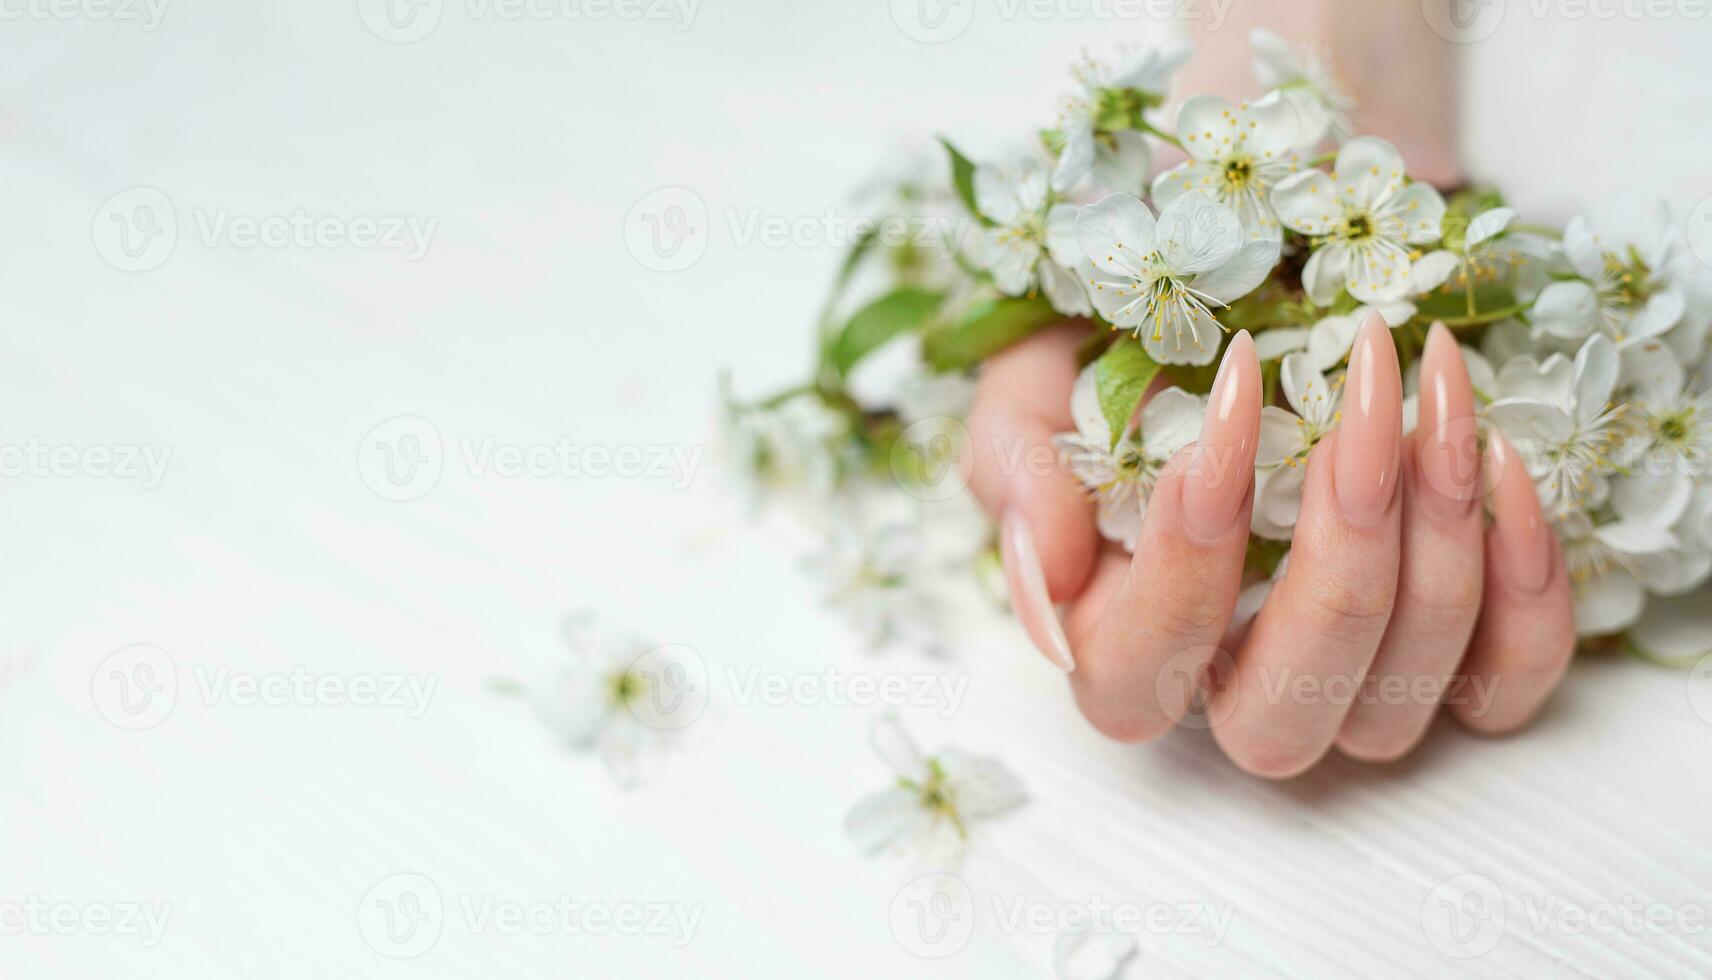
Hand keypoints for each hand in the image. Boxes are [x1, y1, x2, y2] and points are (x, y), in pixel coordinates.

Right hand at [963, 312, 1576, 776]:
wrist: (1253, 261)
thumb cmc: (1130, 333)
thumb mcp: (1035, 378)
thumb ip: (1015, 467)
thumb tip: (1047, 576)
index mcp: (1120, 637)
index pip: (1133, 677)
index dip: (1182, 570)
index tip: (1226, 414)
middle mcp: (1235, 689)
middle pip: (1278, 724)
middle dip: (1336, 563)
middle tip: (1362, 404)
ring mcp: (1354, 688)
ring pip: (1399, 703)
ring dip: (1436, 542)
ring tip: (1435, 388)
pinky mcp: (1466, 659)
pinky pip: (1511, 681)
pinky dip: (1526, 586)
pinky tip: (1500, 461)